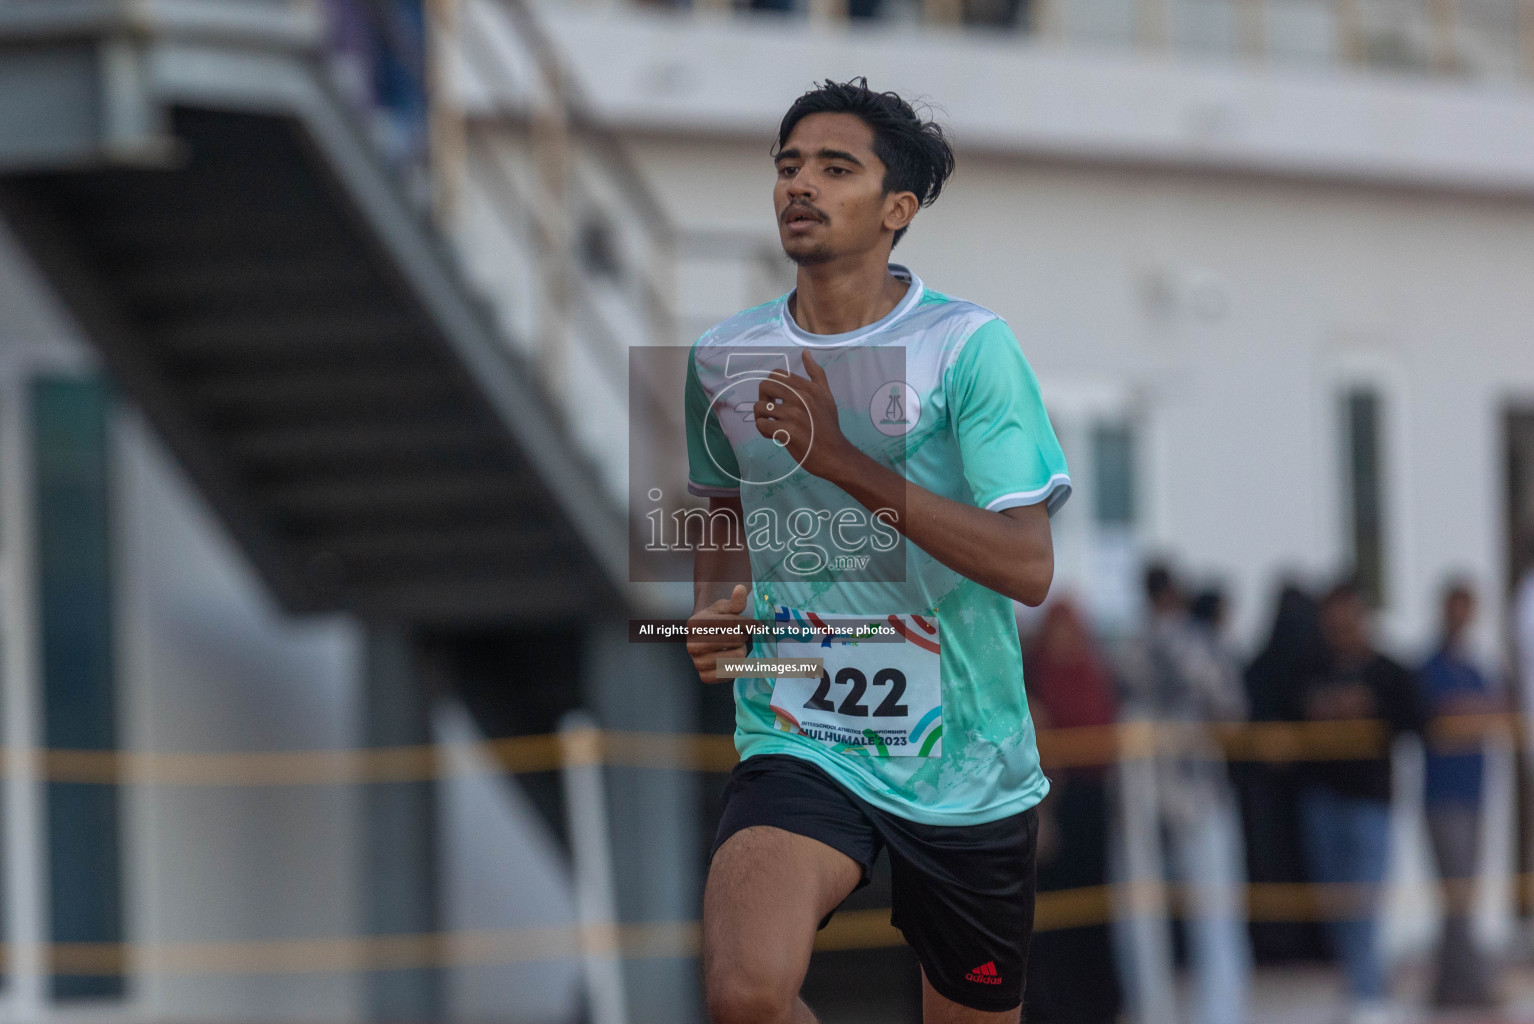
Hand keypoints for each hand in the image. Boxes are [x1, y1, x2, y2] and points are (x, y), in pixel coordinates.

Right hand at [687, 584, 750, 683]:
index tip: (756, 624)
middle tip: (740, 636)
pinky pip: (731, 674)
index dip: (749, 624)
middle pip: (735, 640)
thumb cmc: (717, 620)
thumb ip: (735, 601)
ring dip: (741, 651)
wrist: (706, 637)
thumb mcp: (725, 608)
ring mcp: (696, 663)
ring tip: (735, 646)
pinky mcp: (704, 677)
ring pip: (736, 658)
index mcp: (695, 624)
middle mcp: (692, 645)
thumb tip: (741, 589)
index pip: (733, 624)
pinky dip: (737, 666)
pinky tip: (732, 658)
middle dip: (743, 637)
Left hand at [753, 350, 852, 480]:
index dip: (772, 387)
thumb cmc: (828, 426)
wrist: (835, 454)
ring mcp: (794, 415)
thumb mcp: (826, 395)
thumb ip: (816, 373)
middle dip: (763, 399)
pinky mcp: (787, 432)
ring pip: (760, 408)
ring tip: (773, 426)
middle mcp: (801, 398)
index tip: (778, 400)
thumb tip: (805, 352)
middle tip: (772, 412)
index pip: (776, 375)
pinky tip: (774, 436)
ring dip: (762, 418)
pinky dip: (763, 431)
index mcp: (809, 388)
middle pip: (764, 386)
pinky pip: (762, 425)